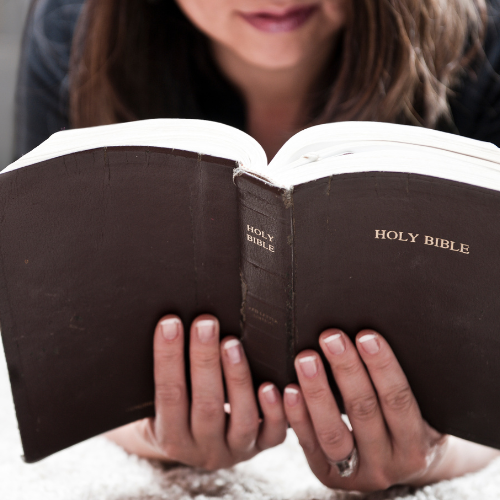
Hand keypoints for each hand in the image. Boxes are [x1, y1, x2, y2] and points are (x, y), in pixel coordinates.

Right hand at [105, 314, 286, 468]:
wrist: (201, 449)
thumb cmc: (179, 409)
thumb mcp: (158, 403)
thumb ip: (164, 375)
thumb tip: (165, 327)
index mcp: (171, 437)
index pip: (168, 395)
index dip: (168, 358)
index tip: (169, 323)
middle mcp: (204, 448)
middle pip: (206, 405)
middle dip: (205, 360)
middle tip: (205, 323)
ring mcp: (235, 450)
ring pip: (242, 419)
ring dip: (237, 378)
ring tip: (232, 344)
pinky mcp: (262, 446)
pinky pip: (273, 434)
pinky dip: (275, 410)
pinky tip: (271, 385)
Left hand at [283, 329, 499, 491]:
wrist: (401, 465)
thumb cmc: (411, 423)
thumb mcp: (424, 410)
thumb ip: (407, 384)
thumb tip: (378, 337)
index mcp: (417, 445)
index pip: (398, 401)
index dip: (383, 367)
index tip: (366, 335)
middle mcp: (388, 465)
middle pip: (364, 412)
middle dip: (346, 370)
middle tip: (331, 337)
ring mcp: (357, 473)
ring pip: (332, 432)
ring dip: (317, 392)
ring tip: (306, 358)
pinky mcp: (328, 475)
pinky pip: (309, 444)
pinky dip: (297, 416)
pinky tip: (288, 390)